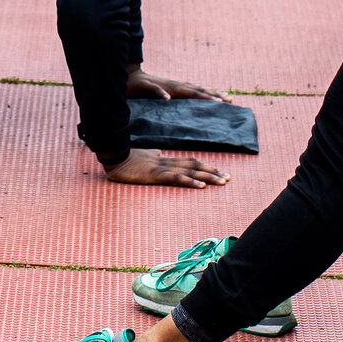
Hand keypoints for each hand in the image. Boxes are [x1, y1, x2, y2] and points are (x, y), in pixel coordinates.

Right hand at [104, 149, 229, 187]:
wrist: (114, 157)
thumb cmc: (126, 158)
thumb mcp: (144, 156)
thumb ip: (154, 156)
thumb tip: (160, 154)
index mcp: (166, 159)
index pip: (191, 161)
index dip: (206, 166)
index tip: (219, 172)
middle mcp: (168, 162)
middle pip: (196, 165)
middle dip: (213, 172)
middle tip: (228, 178)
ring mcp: (163, 168)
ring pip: (191, 171)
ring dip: (208, 177)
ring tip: (222, 182)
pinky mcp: (156, 175)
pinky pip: (177, 178)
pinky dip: (191, 182)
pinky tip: (201, 187)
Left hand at [126, 68, 227, 101]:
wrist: (130, 77)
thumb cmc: (136, 86)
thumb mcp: (143, 89)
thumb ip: (154, 92)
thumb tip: (168, 98)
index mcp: (173, 87)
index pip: (193, 93)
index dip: (206, 98)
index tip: (219, 102)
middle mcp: (178, 85)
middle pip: (200, 90)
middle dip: (215, 95)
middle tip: (230, 100)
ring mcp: (177, 85)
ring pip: (199, 89)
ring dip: (213, 93)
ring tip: (227, 97)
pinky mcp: (175, 87)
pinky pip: (193, 90)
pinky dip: (204, 92)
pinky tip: (209, 96)